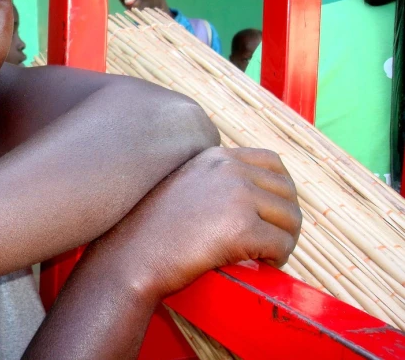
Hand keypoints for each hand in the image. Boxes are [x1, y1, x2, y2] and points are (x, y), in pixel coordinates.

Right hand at [86, 147, 301, 302]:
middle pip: (288, 190)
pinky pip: (281, 245)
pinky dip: (277, 259)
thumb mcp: (181, 186)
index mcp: (214, 157)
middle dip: (285, 219)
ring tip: (267, 256)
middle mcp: (229, 169)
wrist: (130, 256)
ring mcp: (237, 196)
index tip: (272, 213)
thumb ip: (212, 181)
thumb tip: (250, 198)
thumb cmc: (150, 230)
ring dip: (284, 240)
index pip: (273, 161)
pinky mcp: (242, 228)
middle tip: (272, 241)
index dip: (281, 190)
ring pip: (291, 218)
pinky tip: (259, 266)